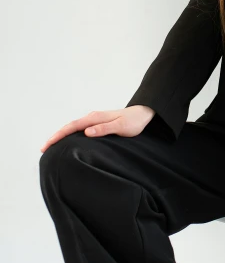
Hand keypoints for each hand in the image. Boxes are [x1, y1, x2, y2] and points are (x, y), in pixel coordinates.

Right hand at [39, 105, 155, 152]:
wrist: (144, 114)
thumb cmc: (134, 121)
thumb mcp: (121, 127)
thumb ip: (104, 129)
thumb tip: (86, 132)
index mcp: (95, 117)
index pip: (72, 126)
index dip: (58, 136)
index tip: (47, 145)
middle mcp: (93, 117)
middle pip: (69, 126)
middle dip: (56, 136)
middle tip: (43, 149)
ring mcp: (95, 120)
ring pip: (74, 127)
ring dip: (62, 135)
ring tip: (51, 147)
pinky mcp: (98, 123)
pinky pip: (80, 129)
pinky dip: (71, 134)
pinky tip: (69, 142)